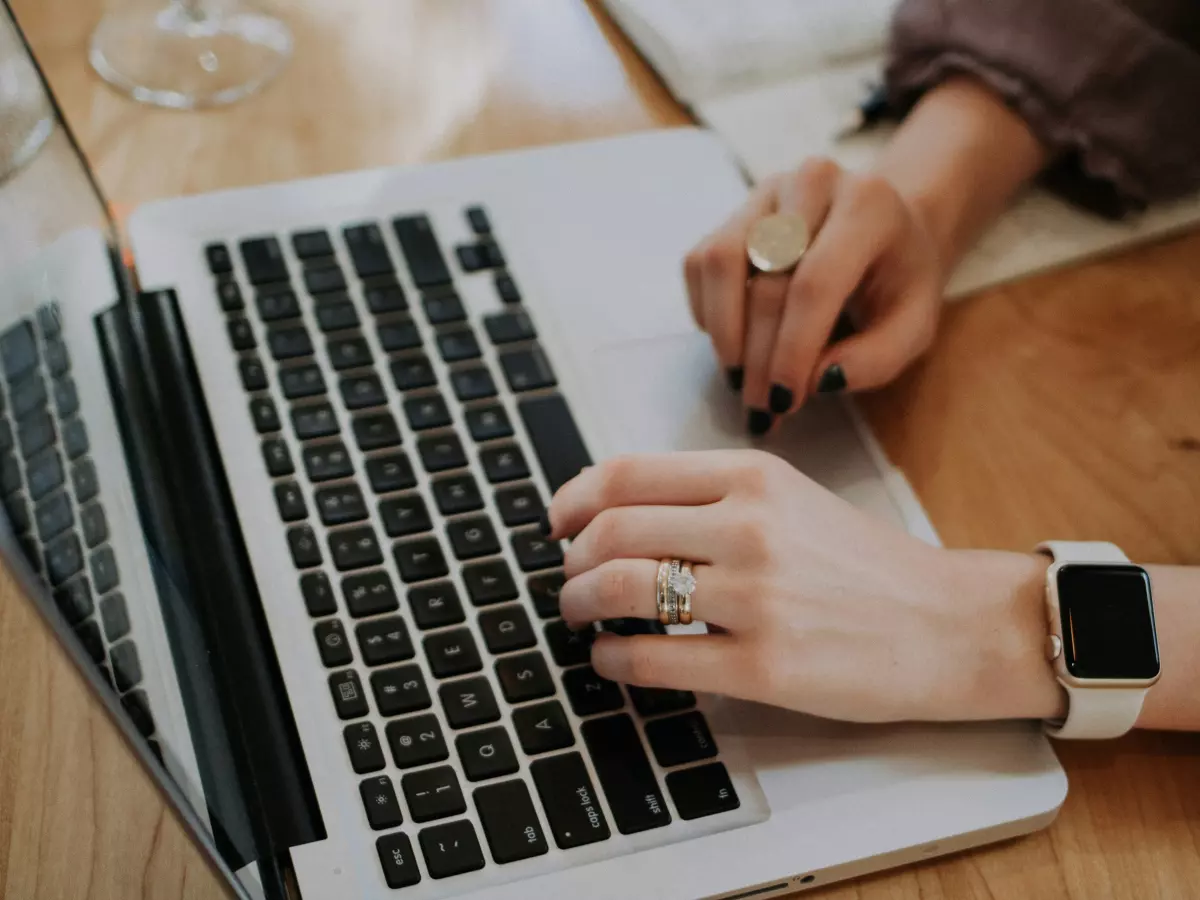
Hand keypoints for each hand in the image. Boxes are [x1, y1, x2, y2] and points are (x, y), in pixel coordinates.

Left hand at [549, 451, 1063, 723]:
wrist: (950, 623)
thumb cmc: (868, 565)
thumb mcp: (793, 500)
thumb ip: (713, 497)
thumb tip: (620, 514)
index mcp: (753, 476)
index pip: (627, 473)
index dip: (573, 498)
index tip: (557, 521)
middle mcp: (749, 527)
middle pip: (612, 531)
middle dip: (570, 559)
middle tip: (566, 578)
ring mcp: (755, 598)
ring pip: (621, 590)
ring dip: (579, 604)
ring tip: (579, 616)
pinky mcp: (763, 667)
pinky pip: (653, 659)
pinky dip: (611, 660)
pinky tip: (609, 661)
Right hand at [683, 158, 943, 433]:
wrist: (885, 228)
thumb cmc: (898, 281)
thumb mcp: (913, 327)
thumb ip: (876, 359)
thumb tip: (817, 380)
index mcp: (867, 205)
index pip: (815, 282)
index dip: (792, 348)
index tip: (783, 400)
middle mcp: (812, 183)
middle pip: (766, 280)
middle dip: (759, 357)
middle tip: (760, 408)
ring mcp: (766, 193)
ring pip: (720, 263)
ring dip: (724, 333)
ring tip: (740, 378)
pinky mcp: (733, 211)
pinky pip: (700, 263)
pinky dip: (708, 312)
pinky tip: (735, 340)